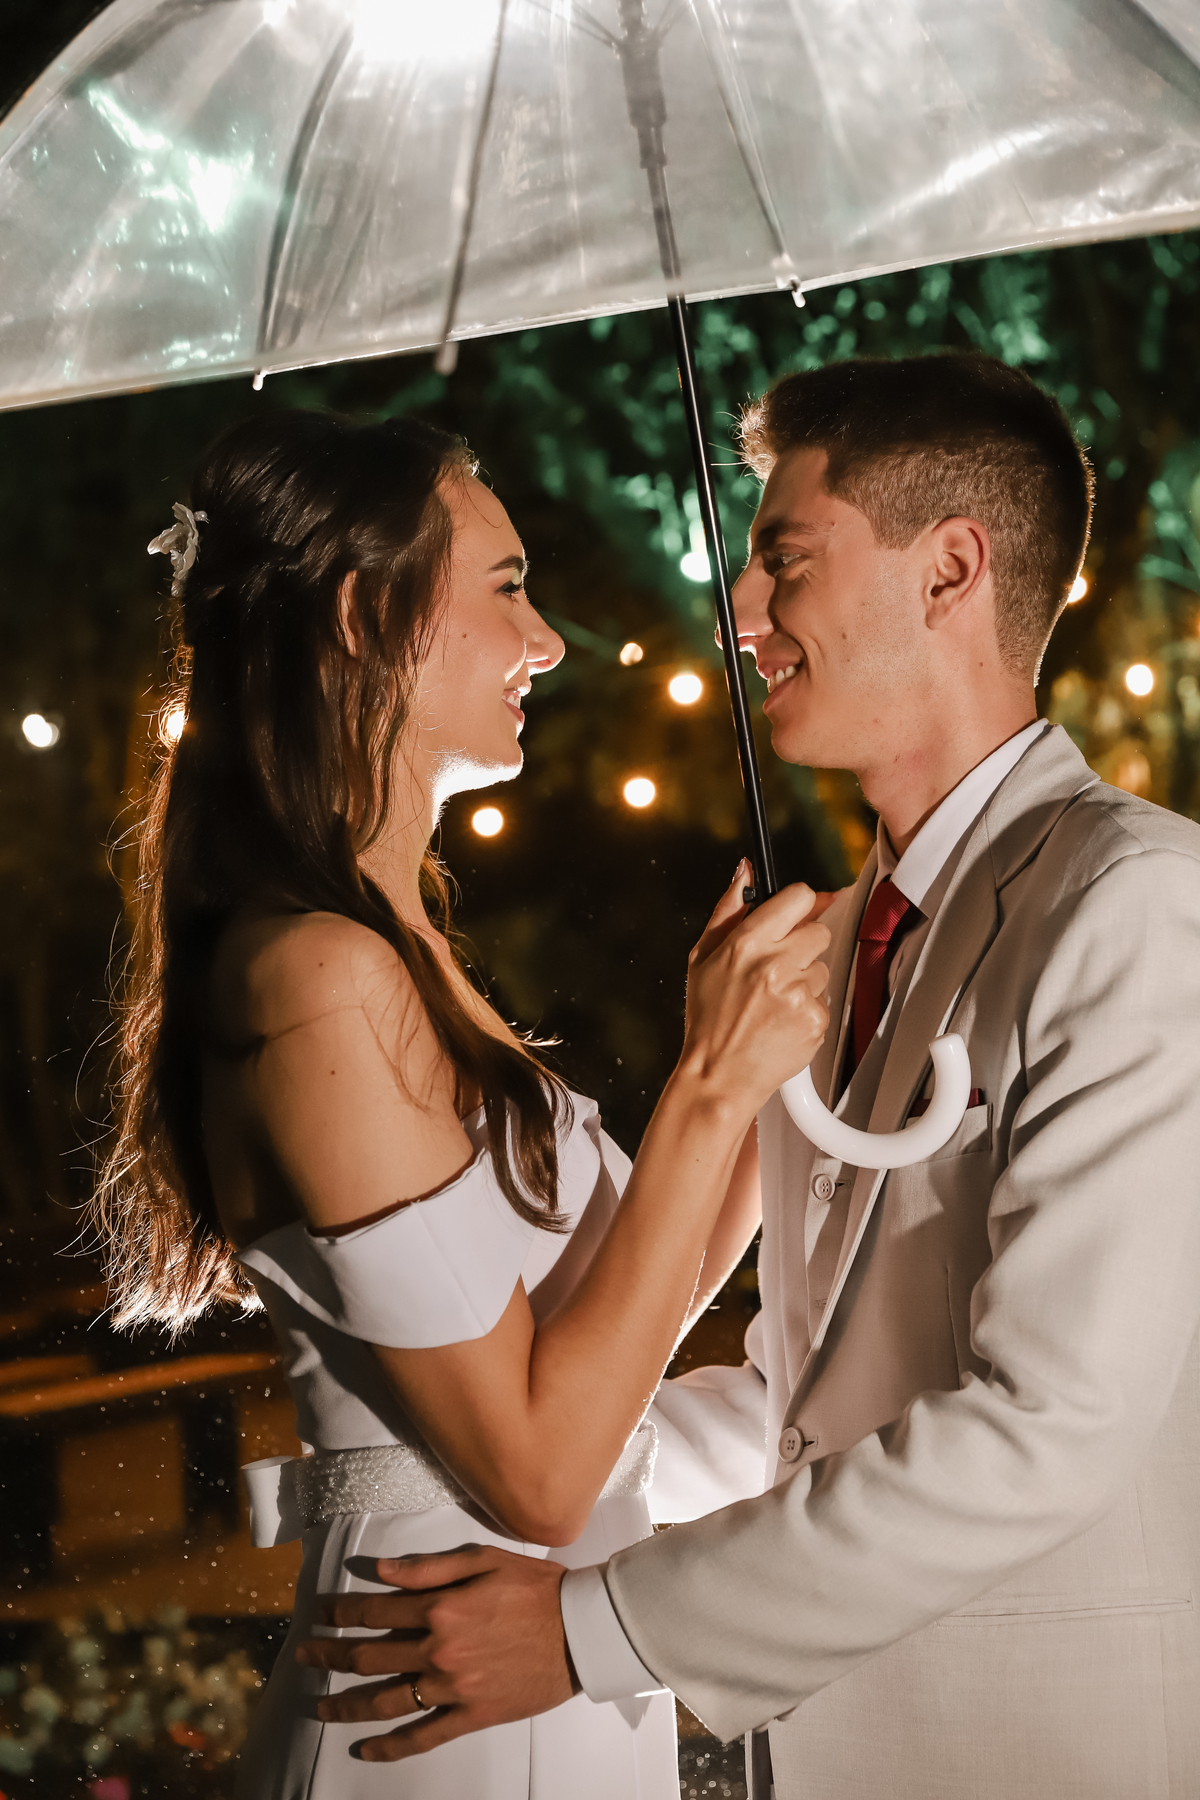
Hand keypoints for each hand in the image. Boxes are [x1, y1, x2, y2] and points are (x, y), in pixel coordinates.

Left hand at [294, 1545, 574, 1760]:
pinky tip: (366, 1749)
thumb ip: (429, 1568)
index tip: (319, 1612)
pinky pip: (422, 1736)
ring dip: (346, 1704)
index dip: (340, 1612)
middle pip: (369, 1656)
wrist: (580, 1631)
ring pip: (385, 1701)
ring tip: (319, 1705)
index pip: (375, 1612)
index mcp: (440, 1608)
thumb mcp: (484, 1559)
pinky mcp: (471, 1714)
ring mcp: (452, 1688)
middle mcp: (438, 1650)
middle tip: (303, 1655)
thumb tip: (381, 1571)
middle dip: (330, 1654)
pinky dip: (390, 1747)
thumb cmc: (536, 1588)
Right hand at [679, 861, 830, 1115]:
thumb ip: (728, 910)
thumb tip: (744, 871)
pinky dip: (807, 1010)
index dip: (802, 904)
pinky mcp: (815, 1019)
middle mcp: (774, 964)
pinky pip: (824, 1000)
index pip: (799, 897)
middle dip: (802, 946)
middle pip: (818, 932)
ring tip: (773, 1002)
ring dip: (803, 981)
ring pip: (822, 969)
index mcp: (746, 943)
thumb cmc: (708, 1019)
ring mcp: (798, 993)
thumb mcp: (702, 957)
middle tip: (777, 968)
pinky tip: (782, 1021)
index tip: (800, 912)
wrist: (718, 1075)